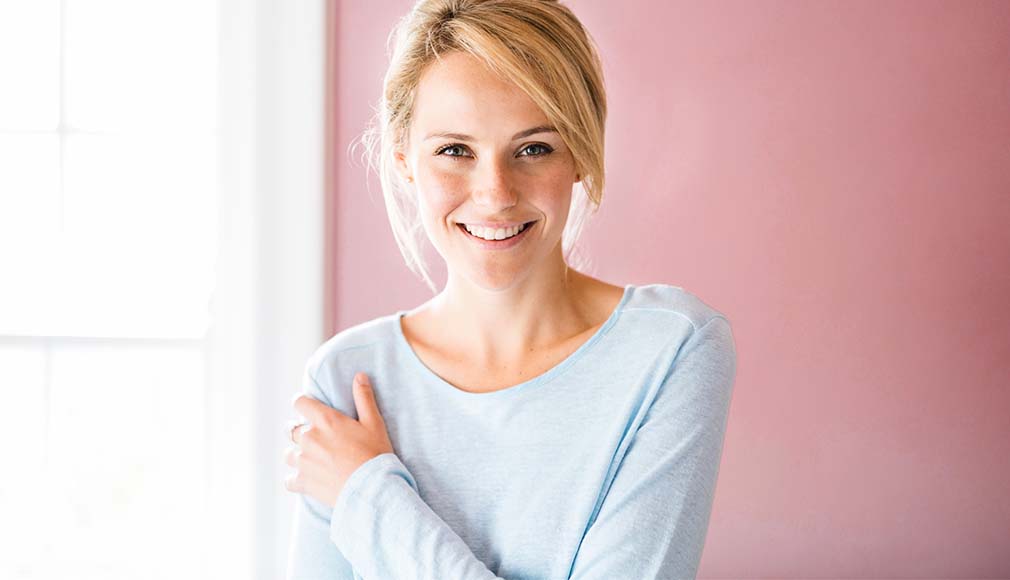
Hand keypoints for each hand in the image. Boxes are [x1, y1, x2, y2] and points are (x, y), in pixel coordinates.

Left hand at [284, 372, 394, 506]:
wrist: (373, 488)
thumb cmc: (375, 454)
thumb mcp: (374, 423)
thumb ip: (364, 398)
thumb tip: (359, 375)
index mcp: (325, 420)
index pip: (299, 402)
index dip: (303, 404)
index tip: (309, 409)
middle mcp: (309, 438)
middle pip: (291, 429)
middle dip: (300, 431)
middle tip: (316, 438)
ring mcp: (304, 461)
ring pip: (289, 454)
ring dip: (298, 455)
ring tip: (312, 459)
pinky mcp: (303, 482)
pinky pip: (290, 480)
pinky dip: (296, 479)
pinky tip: (308, 479)